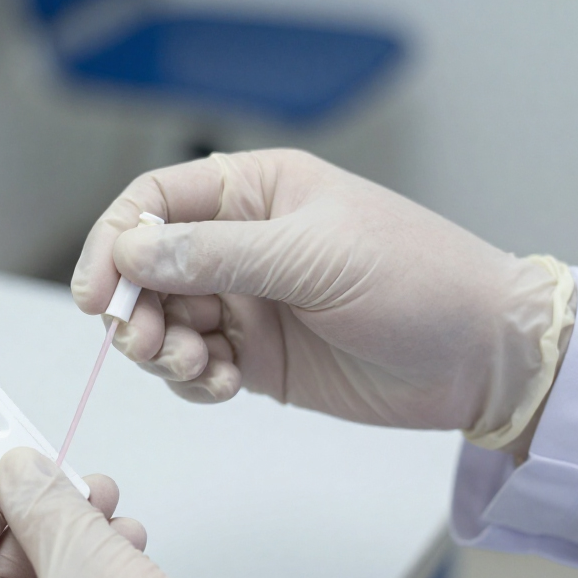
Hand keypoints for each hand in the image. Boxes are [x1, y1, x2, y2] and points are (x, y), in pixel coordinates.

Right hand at [71, 150, 575, 450]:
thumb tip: (131, 253)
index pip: (155, 203)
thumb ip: (216, 256)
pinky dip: (194, 381)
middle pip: (146, 271)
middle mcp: (240, 244)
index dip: (114, 243)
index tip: (99, 292)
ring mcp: (247, 303)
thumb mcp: (312, 256)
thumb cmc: (417, 279)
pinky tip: (225, 384)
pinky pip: (194, 368)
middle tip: (149, 343)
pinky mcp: (256, 357)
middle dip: (135, 309)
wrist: (478, 356)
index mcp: (255, 193)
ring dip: (163, 350)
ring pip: (164, 323)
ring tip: (198, 366)